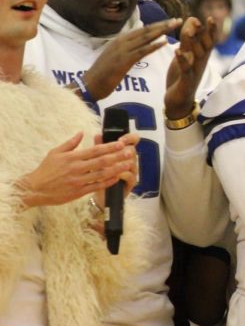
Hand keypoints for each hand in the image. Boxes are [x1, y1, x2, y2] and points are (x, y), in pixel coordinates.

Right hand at [17, 132, 137, 208]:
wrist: (34, 189)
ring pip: (101, 174)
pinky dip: (107, 182)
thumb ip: (70, 143)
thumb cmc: (45, 170)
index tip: (121, 143)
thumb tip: (81, 132)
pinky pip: (96, 186)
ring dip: (116, 169)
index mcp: (72, 157)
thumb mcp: (55, 153)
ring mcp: (78, 181)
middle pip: (101, 162)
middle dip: (117, 156)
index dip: (109, 147)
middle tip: (130, 153)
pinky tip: (117, 178)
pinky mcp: (78, 192)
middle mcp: (76, 168)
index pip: (94, 150)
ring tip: (128, 165)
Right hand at [82, 19, 180, 99]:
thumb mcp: (114, 58)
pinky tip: (164, 42)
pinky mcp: (124, 61)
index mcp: (119, 41)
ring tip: (175, 25)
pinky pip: (142, 51)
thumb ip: (125, 50)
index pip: (142, 30)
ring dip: (162, 31)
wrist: (89, 85)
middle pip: (146, 30)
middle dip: (163, 24)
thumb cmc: (102, 74)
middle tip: (178, 20)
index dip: (157, 25)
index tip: (170, 21)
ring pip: (145, 38)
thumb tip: (136, 45)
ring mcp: (122, 50)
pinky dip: (153, 45)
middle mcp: (121, 42)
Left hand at [165, 16, 216, 119]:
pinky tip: (177, 52)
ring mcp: (195, 71)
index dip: (211, 30)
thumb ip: (188, 39)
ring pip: (196, 55)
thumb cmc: (183, 75)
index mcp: (202, 55)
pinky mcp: (186, 81)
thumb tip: (191, 19)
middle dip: (206, 33)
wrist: (179, 101)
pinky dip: (182, 61)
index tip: (210, 18)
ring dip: (192, 43)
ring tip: (188, 32)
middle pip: (206, 45)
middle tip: (203, 21)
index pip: (209, 40)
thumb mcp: (185, 54)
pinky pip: (185, 69)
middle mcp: (201, 62)